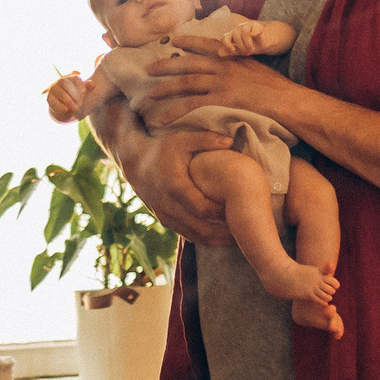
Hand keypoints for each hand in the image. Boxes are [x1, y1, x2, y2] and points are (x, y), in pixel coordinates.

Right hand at [44, 73, 88, 122]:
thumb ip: (89, 88)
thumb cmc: (77, 98)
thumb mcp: (84, 93)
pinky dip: (60, 106)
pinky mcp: (49, 98)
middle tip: (80, 102)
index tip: (84, 91)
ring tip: (75, 108)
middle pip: (66, 84)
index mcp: (71, 78)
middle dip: (74, 94)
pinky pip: (54, 101)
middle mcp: (61, 81)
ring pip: (60, 93)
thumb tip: (91, 83)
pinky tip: (66, 110)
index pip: (75, 78)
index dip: (80, 84)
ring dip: (68, 101)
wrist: (66, 108)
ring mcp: (54, 89)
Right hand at [106, 121, 235, 247]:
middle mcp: (169, 205)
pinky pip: (187, 235)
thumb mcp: (183, 139)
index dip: (221, 213)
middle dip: (223, 233)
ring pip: (194, 236)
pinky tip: (222, 238)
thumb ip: (207, 140)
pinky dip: (205, 239)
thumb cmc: (162, 148)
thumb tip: (232, 141)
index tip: (240, 211)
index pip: (202, 208)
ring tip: (238, 239)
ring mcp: (166, 215)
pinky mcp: (165, 220)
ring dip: (216, 240)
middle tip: (245, 232)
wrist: (134, 163)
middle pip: (200, 228)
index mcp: (175, 186)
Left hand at [137, 49, 295, 129]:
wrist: (287, 99)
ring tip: (150, 95)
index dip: (188, 42)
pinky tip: (162, 120)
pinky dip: (174, 112)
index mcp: (233, 56)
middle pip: (189, 63)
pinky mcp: (221, 99)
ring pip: (186, 82)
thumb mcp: (258, 69)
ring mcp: (221, 81)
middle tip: (149, 69)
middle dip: (167, 65)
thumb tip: (235, 70)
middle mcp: (224, 65)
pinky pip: (191, 105)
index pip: (206, 45)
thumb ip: (243, 66)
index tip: (174, 41)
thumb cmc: (278, 88)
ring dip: (165, 88)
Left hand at [210, 17, 288, 58]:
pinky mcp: (258, 25)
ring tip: (252, 49)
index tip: (233, 50)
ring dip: (247, 43)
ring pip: (244, 31)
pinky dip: (254, 33)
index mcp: (233, 34)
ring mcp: (248, 25)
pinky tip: (256, 37)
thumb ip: (231, 51)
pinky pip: (253, 28)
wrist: (267, 41)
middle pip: (235, 35)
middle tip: (247, 52)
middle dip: (241, 46)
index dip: (227, 44)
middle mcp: (239, 28)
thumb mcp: (241, 50)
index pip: (225, 37)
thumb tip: (219, 53)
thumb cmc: (253, 45)